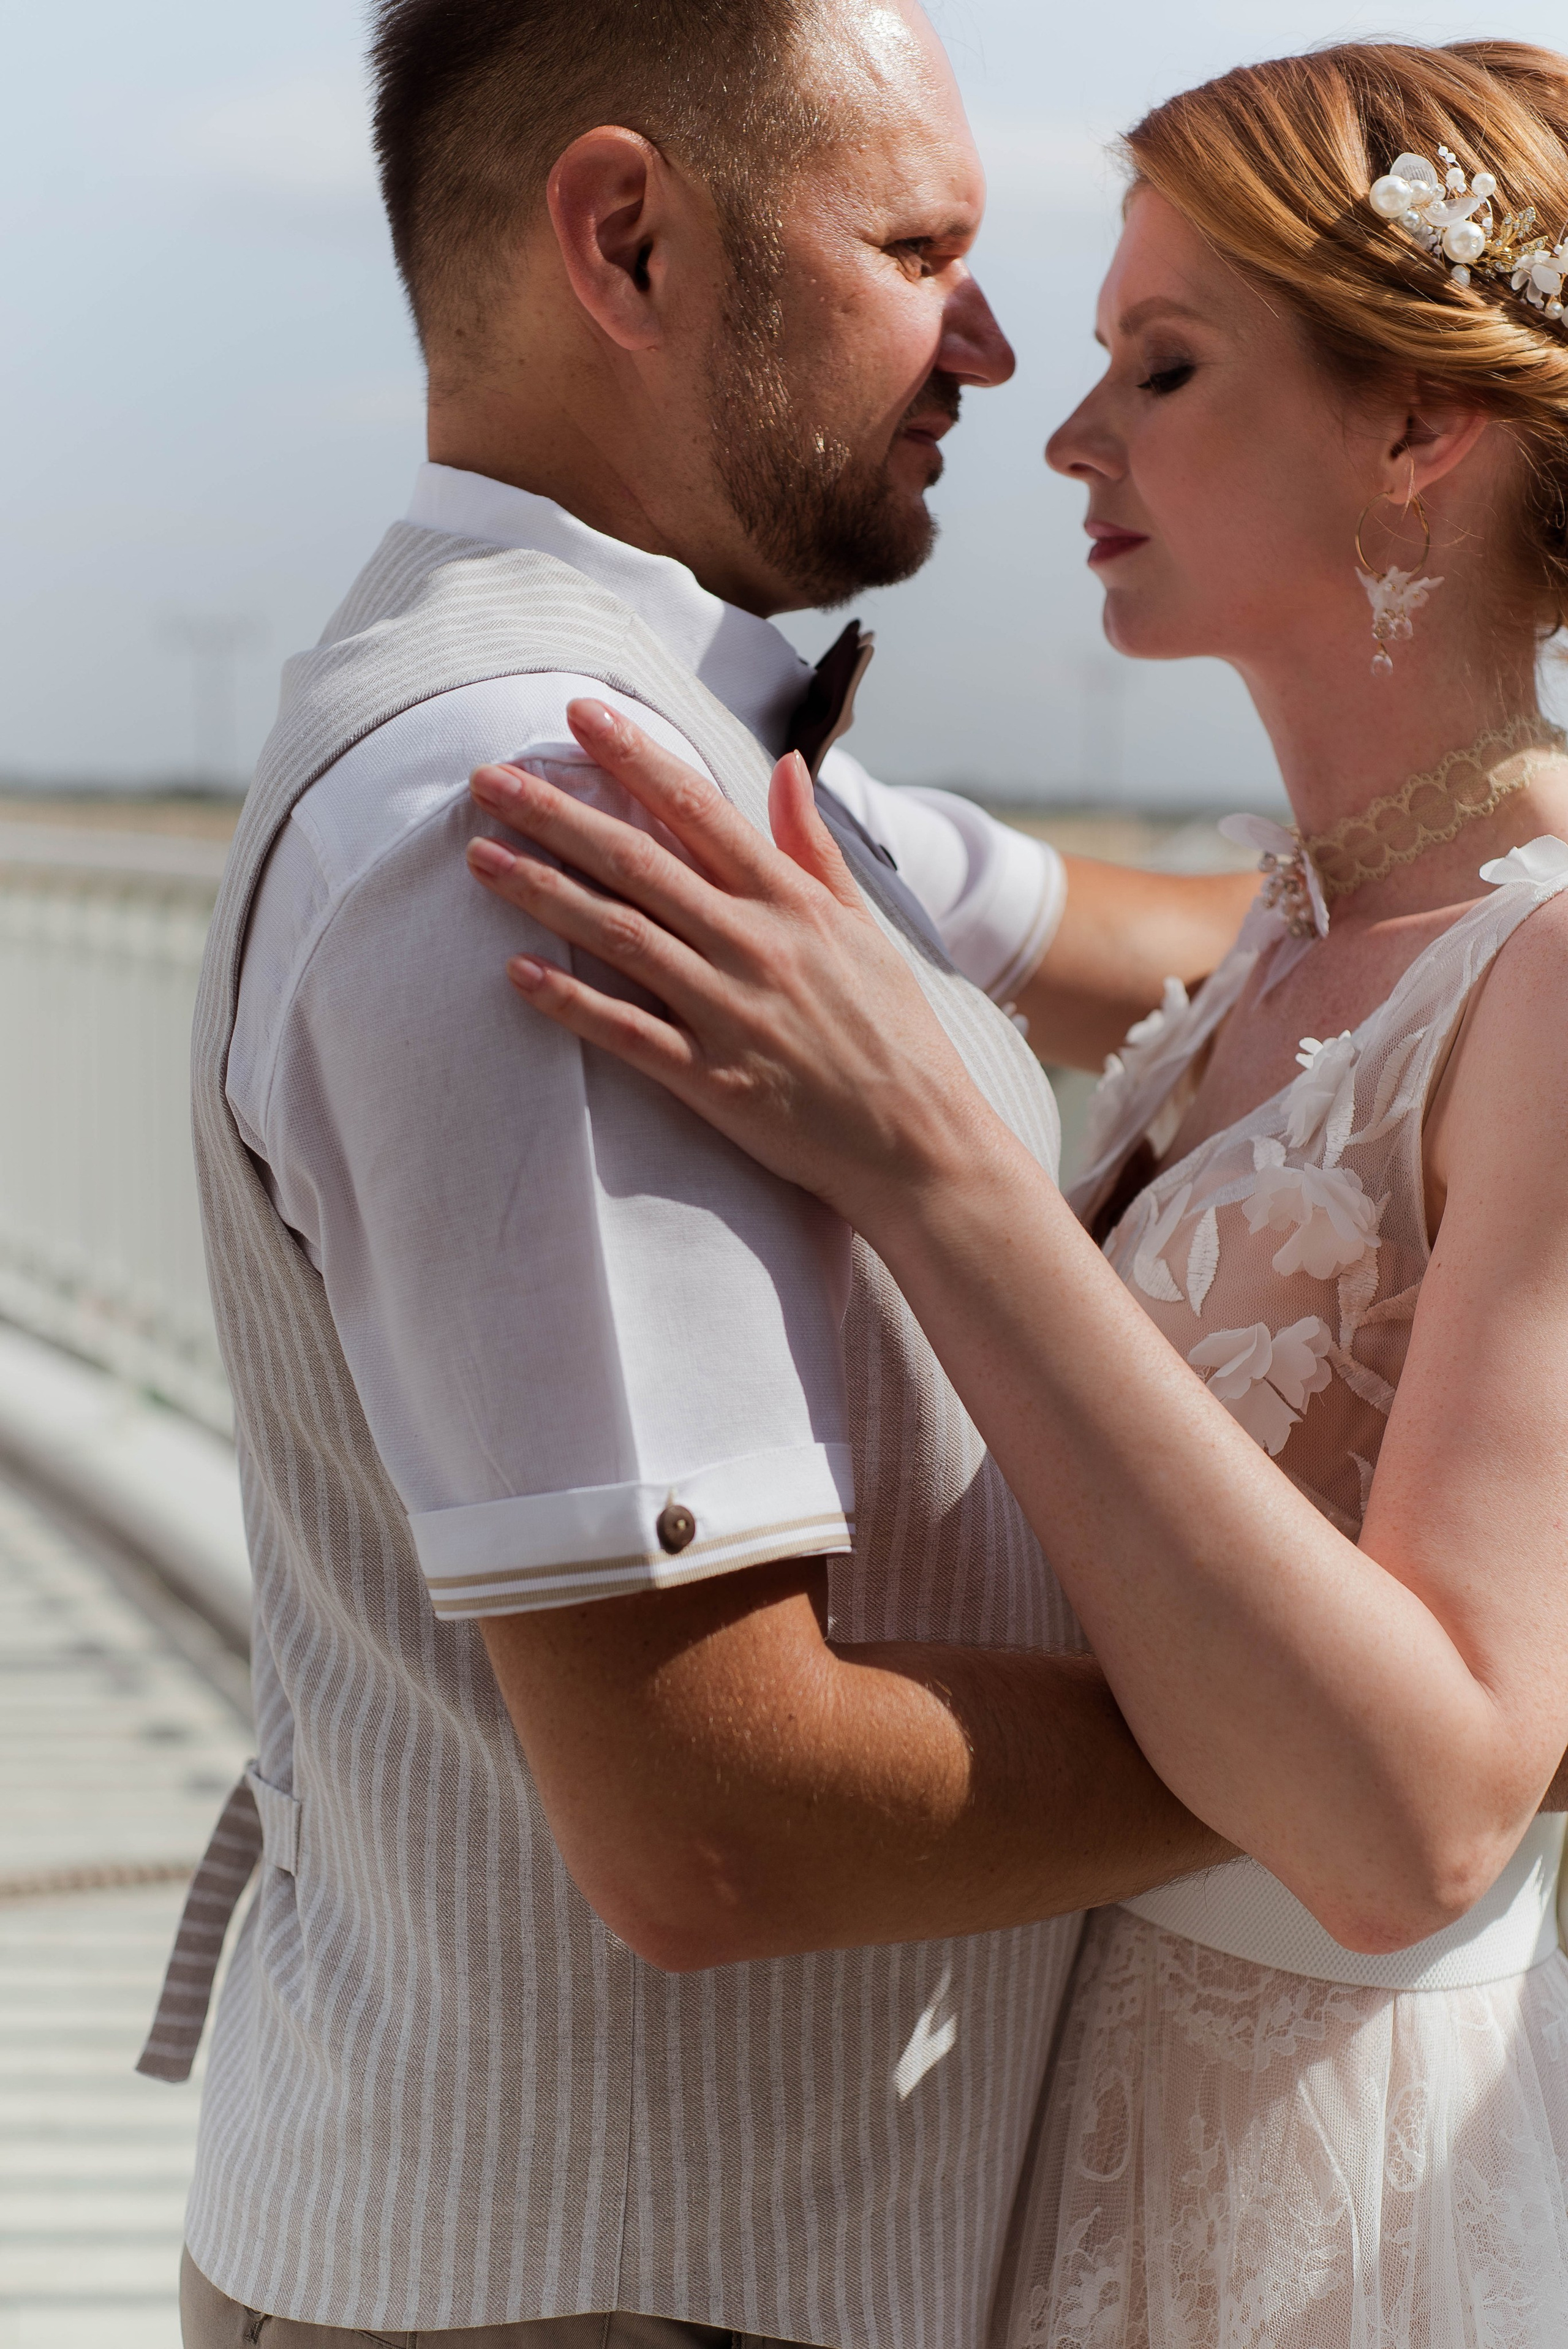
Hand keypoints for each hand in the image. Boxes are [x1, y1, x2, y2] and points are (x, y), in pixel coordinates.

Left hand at [464, 698, 999, 1228]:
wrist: (919, 1143)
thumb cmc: (894, 1033)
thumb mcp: (865, 926)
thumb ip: (814, 847)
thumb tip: (786, 766)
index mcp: (792, 901)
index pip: (699, 808)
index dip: (634, 757)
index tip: (580, 715)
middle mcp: (755, 944)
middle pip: (638, 862)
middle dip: (556, 814)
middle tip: (487, 779)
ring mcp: (729, 1011)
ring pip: (619, 935)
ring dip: (543, 892)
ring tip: (480, 857)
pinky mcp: (711, 1079)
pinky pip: (626, 1032)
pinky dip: (570, 1002)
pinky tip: (514, 973)